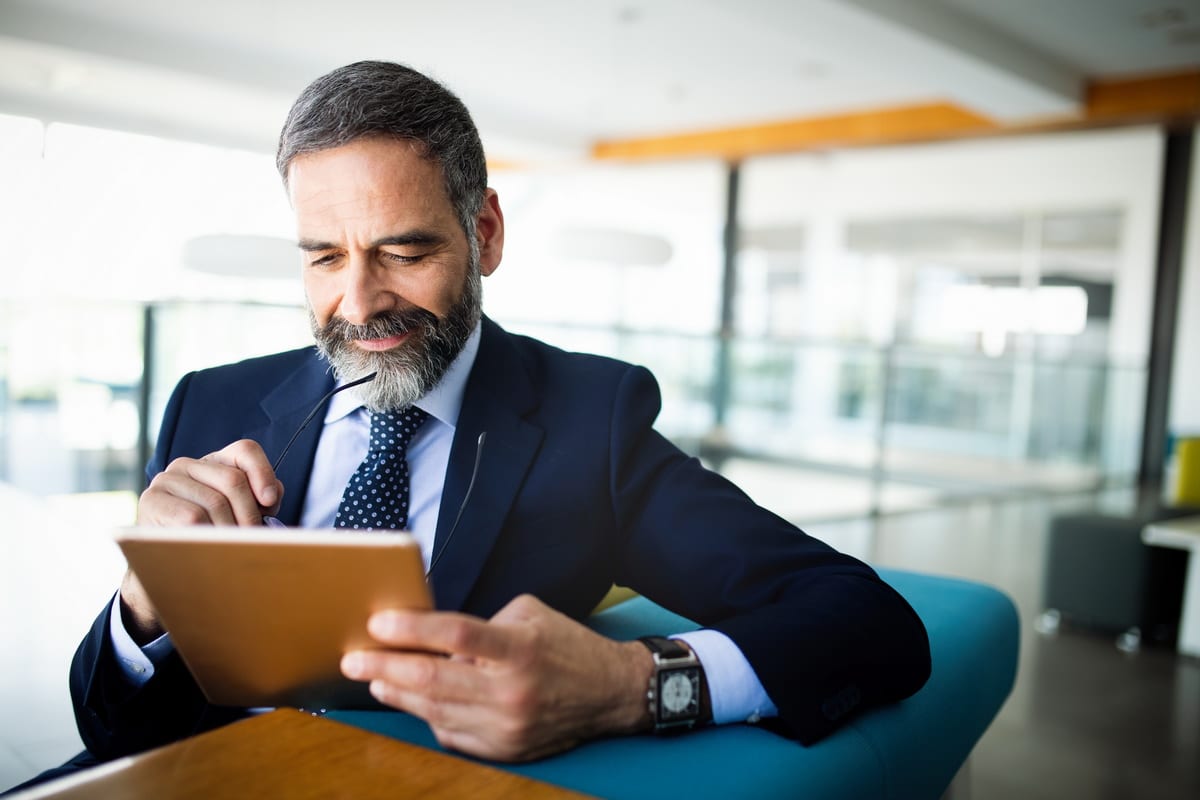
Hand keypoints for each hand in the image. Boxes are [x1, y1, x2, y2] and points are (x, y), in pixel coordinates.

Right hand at [122, 439, 283, 641]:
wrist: (163, 561)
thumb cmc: (209, 535)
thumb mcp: (239, 513)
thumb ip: (260, 499)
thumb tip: (272, 495)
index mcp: (214, 462)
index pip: (245, 450)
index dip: (263, 473)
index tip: (270, 502)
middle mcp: (187, 464)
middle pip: (233, 479)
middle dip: (249, 513)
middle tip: (252, 539)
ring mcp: (166, 480)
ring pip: (214, 501)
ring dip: (229, 530)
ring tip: (232, 548)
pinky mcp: (152, 500)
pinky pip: (192, 516)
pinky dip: (208, 535)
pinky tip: (210, 548)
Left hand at [341, 594, 654, 760]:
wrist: (610, 693)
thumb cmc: (565, 646)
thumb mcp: (528, 616)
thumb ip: (481, 624)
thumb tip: (430, 634)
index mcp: (519, 648)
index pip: (455, 634)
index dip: (411, 628)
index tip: (377, 623)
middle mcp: (511, 690)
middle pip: (433, 678)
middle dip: (384, 667)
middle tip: (354, 658)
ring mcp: (506, 726)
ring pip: (434, 710)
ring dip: (397, 694)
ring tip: (374, 679)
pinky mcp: (504, 750)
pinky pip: (451, 735)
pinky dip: (428, 716)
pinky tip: (412, 700)